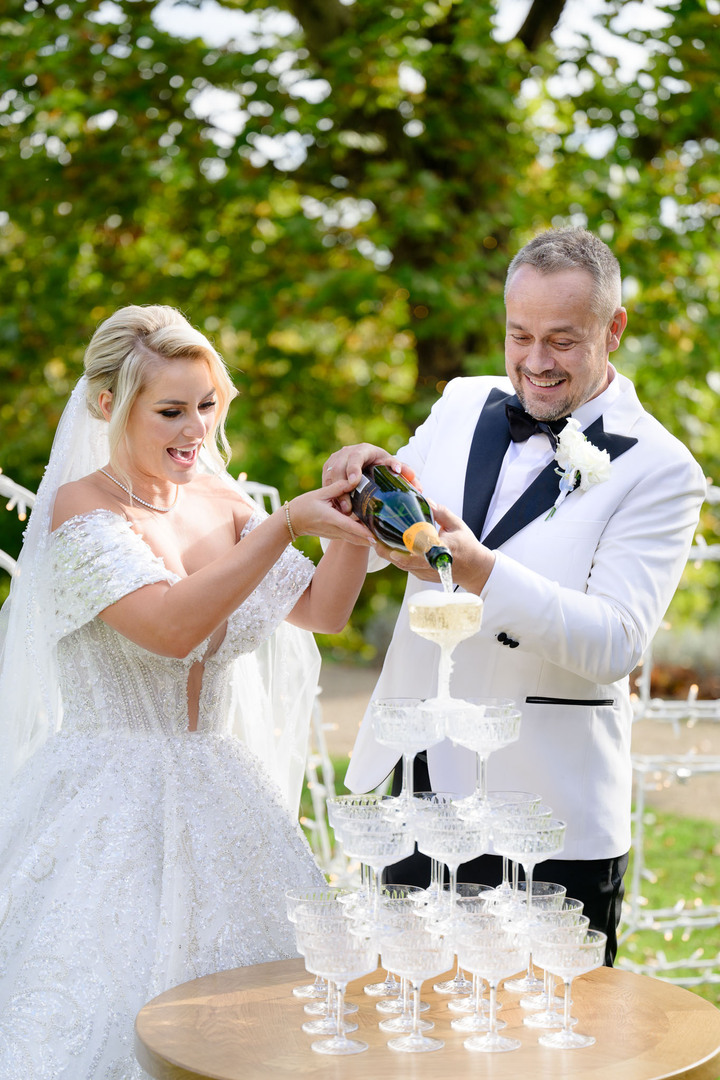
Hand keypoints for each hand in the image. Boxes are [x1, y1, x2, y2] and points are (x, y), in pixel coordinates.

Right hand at [288, 478, 376, 545]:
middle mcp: (334, 530)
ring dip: (367, 540)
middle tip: (386, 539)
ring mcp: (334, 535)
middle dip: (371, 539)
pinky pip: (350, 537)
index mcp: (331, 518)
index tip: (376, 537)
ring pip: (354, 540)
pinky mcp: (334, 535)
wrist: (291, 521)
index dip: (364, 533)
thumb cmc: (303, 505)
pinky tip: (370, 533)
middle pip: (356, 538)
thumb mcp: (320, 493)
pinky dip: (360, 537)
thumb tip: (354, 480)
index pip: (351, 527)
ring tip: (382, 537)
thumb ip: (338, 487)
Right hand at [322, 443, 418, 512]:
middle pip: (339, 468)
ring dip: (336, 493)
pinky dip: (331, 494)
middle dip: (342, 487)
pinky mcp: (328, 468)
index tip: (354, 481)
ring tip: (344, 509)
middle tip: (348, 506)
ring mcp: (335, 459)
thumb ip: (405, 472)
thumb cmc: (382, 464)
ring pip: (330, 476)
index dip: (353, 469)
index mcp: (364, 449)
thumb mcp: (391, 465)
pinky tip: (337, 506)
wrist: (366, 460)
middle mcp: (346, 452)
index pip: (356, 457)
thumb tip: (418, 486)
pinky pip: (325, 482)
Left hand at [378, 502, 495, 590]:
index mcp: (442, 550)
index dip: (403, 551)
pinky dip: (397, 558)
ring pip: (403, 566)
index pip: (420, 552)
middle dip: (386, 552)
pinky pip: (406, 568)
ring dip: (389, 555)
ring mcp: (427, 573)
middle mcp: (433, 564)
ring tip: (376, 541)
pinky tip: (388, 547)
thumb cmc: (467, 546)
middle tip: (373, 539)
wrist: (475, 569)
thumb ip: (441, 513)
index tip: (389, 545)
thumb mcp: (457, 525)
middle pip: (404, 562)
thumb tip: (425, 500)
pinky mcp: (423, 576)